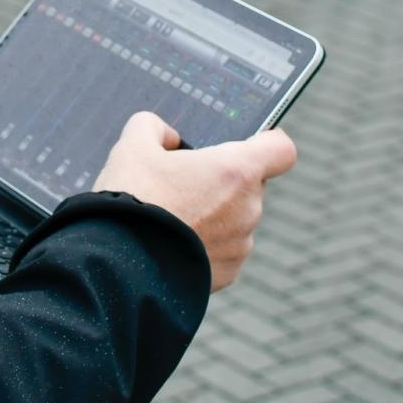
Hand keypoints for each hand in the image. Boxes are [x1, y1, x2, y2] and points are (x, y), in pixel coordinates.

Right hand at [93, 112, 296, 291]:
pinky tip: (170, 243)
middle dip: (221, 180)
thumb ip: (153, 127)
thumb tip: (166, 136)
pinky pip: (222, 250)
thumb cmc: (133, 201)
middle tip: (183, 182)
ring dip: (212, 215)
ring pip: (235, 219)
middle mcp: (248, 209)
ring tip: (170, 217)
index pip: (281, 150)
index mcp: (236, 171)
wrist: (122, 269)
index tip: (246, 142)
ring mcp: (240, 245)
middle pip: (249, 184)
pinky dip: (203, 245)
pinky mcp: (227, 274)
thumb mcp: (132, 148)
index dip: (266, 142)